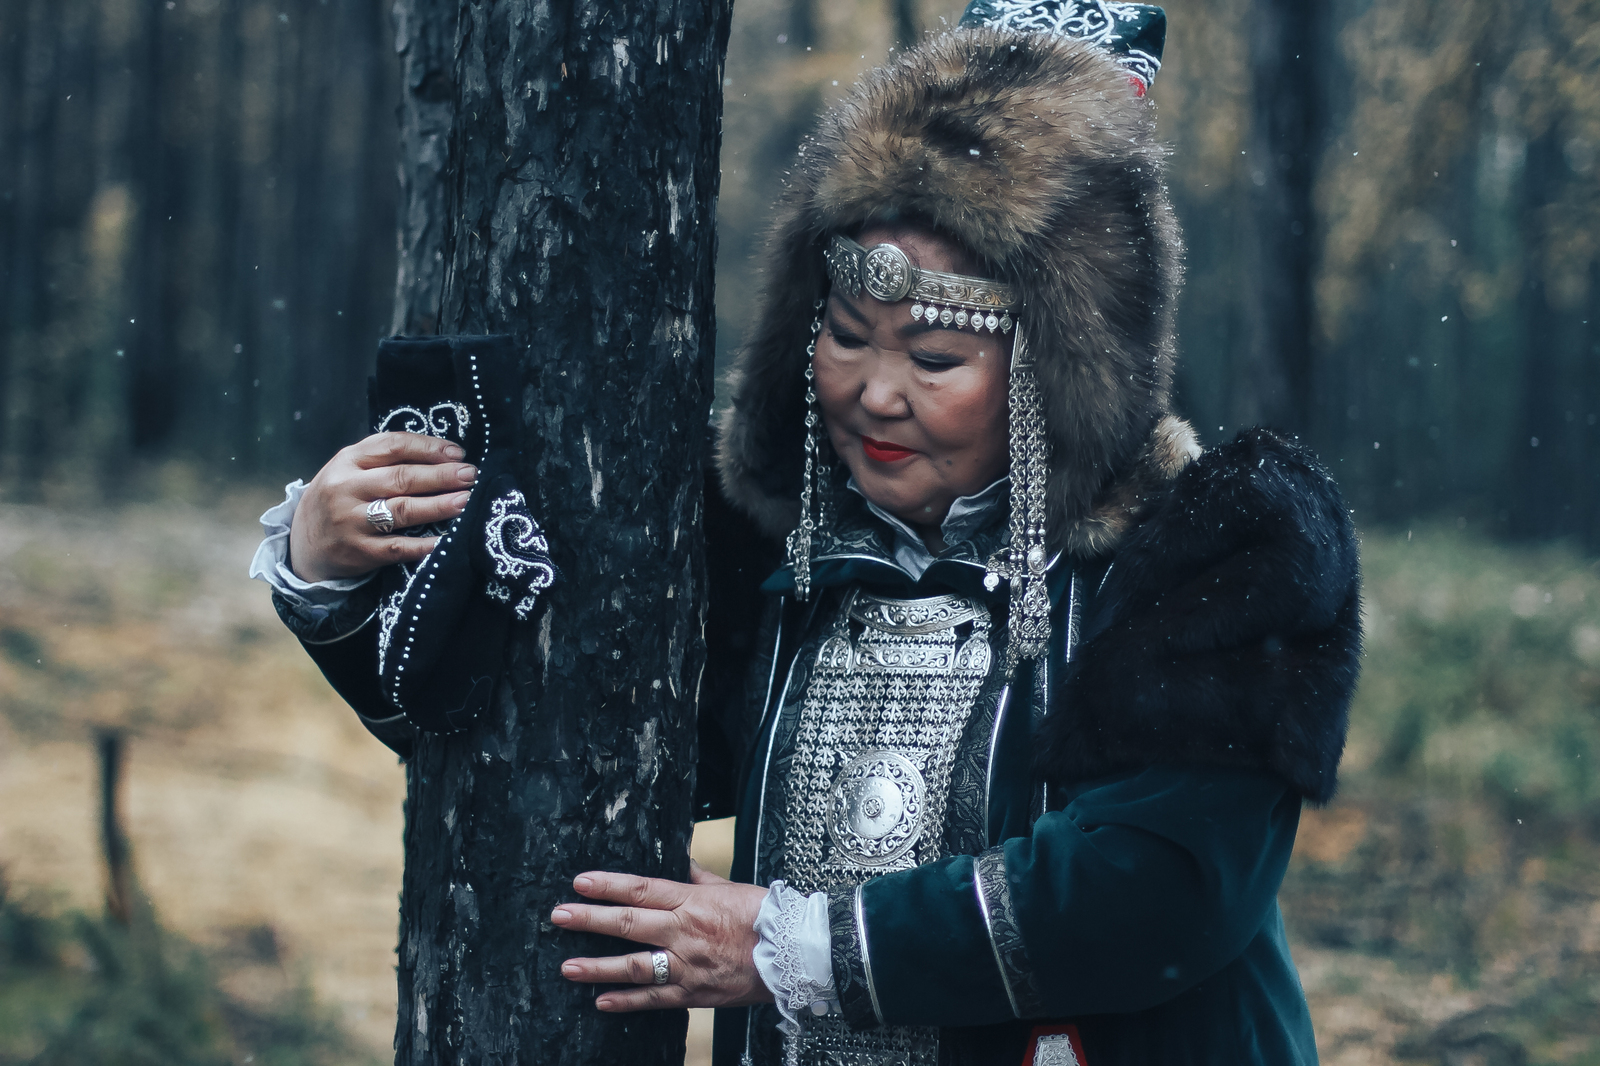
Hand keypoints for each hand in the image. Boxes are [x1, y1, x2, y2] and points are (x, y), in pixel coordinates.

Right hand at [288, 432, 477, 581]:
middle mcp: (346, 488)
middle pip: (401, 478)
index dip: (429, 448)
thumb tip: (442, 453)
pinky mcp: (358, 551)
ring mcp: (351, 521)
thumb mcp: (350, 468)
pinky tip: (445, 540)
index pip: (393, 446)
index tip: (458, 453)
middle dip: (441, 476)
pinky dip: (423, 545)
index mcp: (347, 460)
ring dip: (438, 506)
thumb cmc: (339, 497)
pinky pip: (397, 548)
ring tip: (465, 501)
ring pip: (401, 511)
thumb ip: (385, 457)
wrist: (303, 541)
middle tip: (470, 475)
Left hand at [554, 861, 773, 1011]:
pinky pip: (655, 999)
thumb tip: (676, 862)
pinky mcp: (695, 993)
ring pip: (635, 966)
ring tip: (568, 966)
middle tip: (559, 916)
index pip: (641, 889)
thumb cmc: (763, 916)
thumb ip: (696, 878)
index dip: (608, 886)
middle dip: (590, 919)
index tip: (579, 882)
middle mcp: (685, 932)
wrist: (793, 952)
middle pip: (629, 924)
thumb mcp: (729, 887)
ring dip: (598, 967)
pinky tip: (602, 1002)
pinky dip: (627, 1002)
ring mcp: (688, 965)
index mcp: (692, 901)